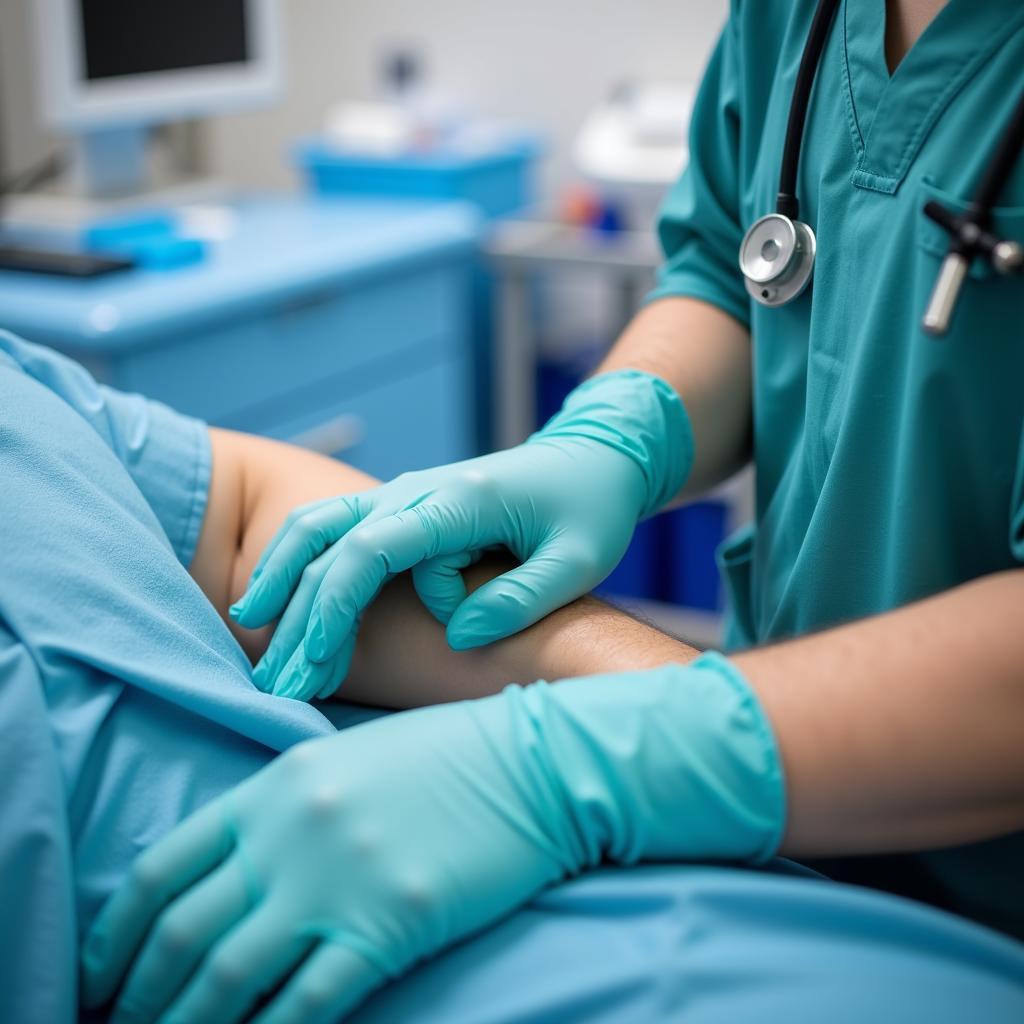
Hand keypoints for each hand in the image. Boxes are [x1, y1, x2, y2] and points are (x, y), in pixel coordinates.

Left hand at [79, 698, 576, 1023]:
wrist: (530, 763)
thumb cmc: (440, 758)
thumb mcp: (341, 760)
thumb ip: (277, 810)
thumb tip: (223, 879)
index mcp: (273, 785)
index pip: (162, 868)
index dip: (116, 934)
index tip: (100, 975)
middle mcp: (290, 831)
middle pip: (183, 931)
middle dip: (141, 994)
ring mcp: (336, 878)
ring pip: (228, 976)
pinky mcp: (387, 924)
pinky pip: (305, 1002)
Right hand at [230, 370, 691, 700]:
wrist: (593, 458)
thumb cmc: (592, 509)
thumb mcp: (580, 559)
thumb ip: (521, 598)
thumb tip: (459, 635)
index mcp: (458, 501)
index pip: (370, 551)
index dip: (335, 608)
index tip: (316, 664)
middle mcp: (418, 489)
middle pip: (329, 543)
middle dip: (297, 613)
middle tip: (276, 682)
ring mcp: (407, 492)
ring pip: (320, 524)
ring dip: (282, 575)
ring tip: (250, 628)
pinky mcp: (406, 505)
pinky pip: (339, 526)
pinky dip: (303, 559)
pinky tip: (282, 593)